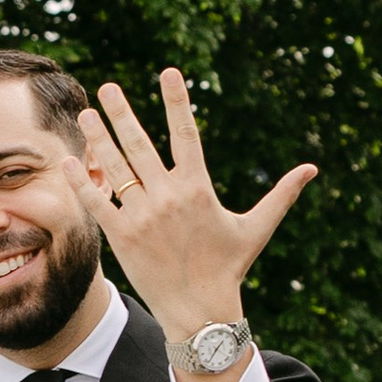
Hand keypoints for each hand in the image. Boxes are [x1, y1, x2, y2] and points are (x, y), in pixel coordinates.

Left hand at [48, 68, 315, 345]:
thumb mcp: (257, 227)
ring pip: (115, 169)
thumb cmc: (228, 268)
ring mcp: (141, 216)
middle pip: (139, 144)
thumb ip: (281, 194)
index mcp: (198, 188)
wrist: (199, 310)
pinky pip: (96, 203)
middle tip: (108, 87)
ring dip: (98, 139)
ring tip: (86, 114)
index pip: (186, 133)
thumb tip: (313, 169)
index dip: (177, 101)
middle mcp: (168, 197)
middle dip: (121, 113)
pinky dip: (81, 182)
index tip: (169, 71)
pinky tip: (68, 162)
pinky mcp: (121, 237)